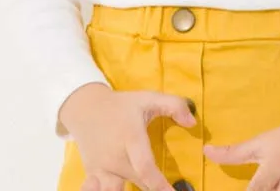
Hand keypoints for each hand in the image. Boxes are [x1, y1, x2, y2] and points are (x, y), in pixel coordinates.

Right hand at [59, 83, 195, 190]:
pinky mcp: (93, 176)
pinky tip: (113, 188)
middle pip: (135, 182)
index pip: (145, 167)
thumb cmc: (122, 106)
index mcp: (131, 138)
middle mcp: (115, 157)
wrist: (86, 108)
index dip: (160, 185)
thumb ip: (174, 105)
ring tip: (145, 188)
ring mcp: (101, 169)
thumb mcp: (148, 99)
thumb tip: (193, 123)